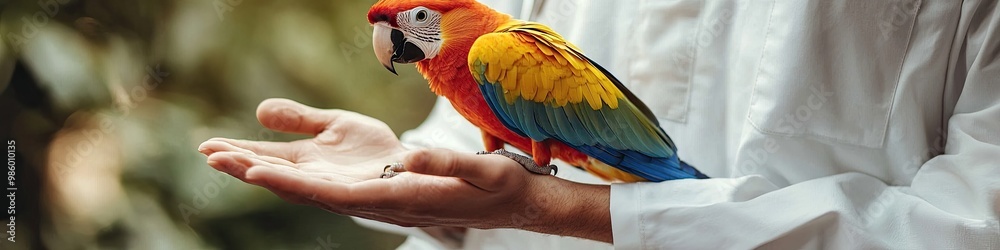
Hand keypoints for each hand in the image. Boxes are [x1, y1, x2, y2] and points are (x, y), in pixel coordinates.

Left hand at [198, 99, 611, 241]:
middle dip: (260, 172)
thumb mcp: (481, 174)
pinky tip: (260, 152)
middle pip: (307, 189)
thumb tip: (412, 159)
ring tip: (217, 150)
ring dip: (264, 166)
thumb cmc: (495, 188)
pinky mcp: (371, 177)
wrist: (504, 199)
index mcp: (395, 199)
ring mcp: (368, 189)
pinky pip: (323, 172)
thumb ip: (446, 168)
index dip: (293, 184)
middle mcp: (372, 198)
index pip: (334, 195)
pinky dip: (287, 161)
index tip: (255, 170)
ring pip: (307, 180)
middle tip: (214, 154)